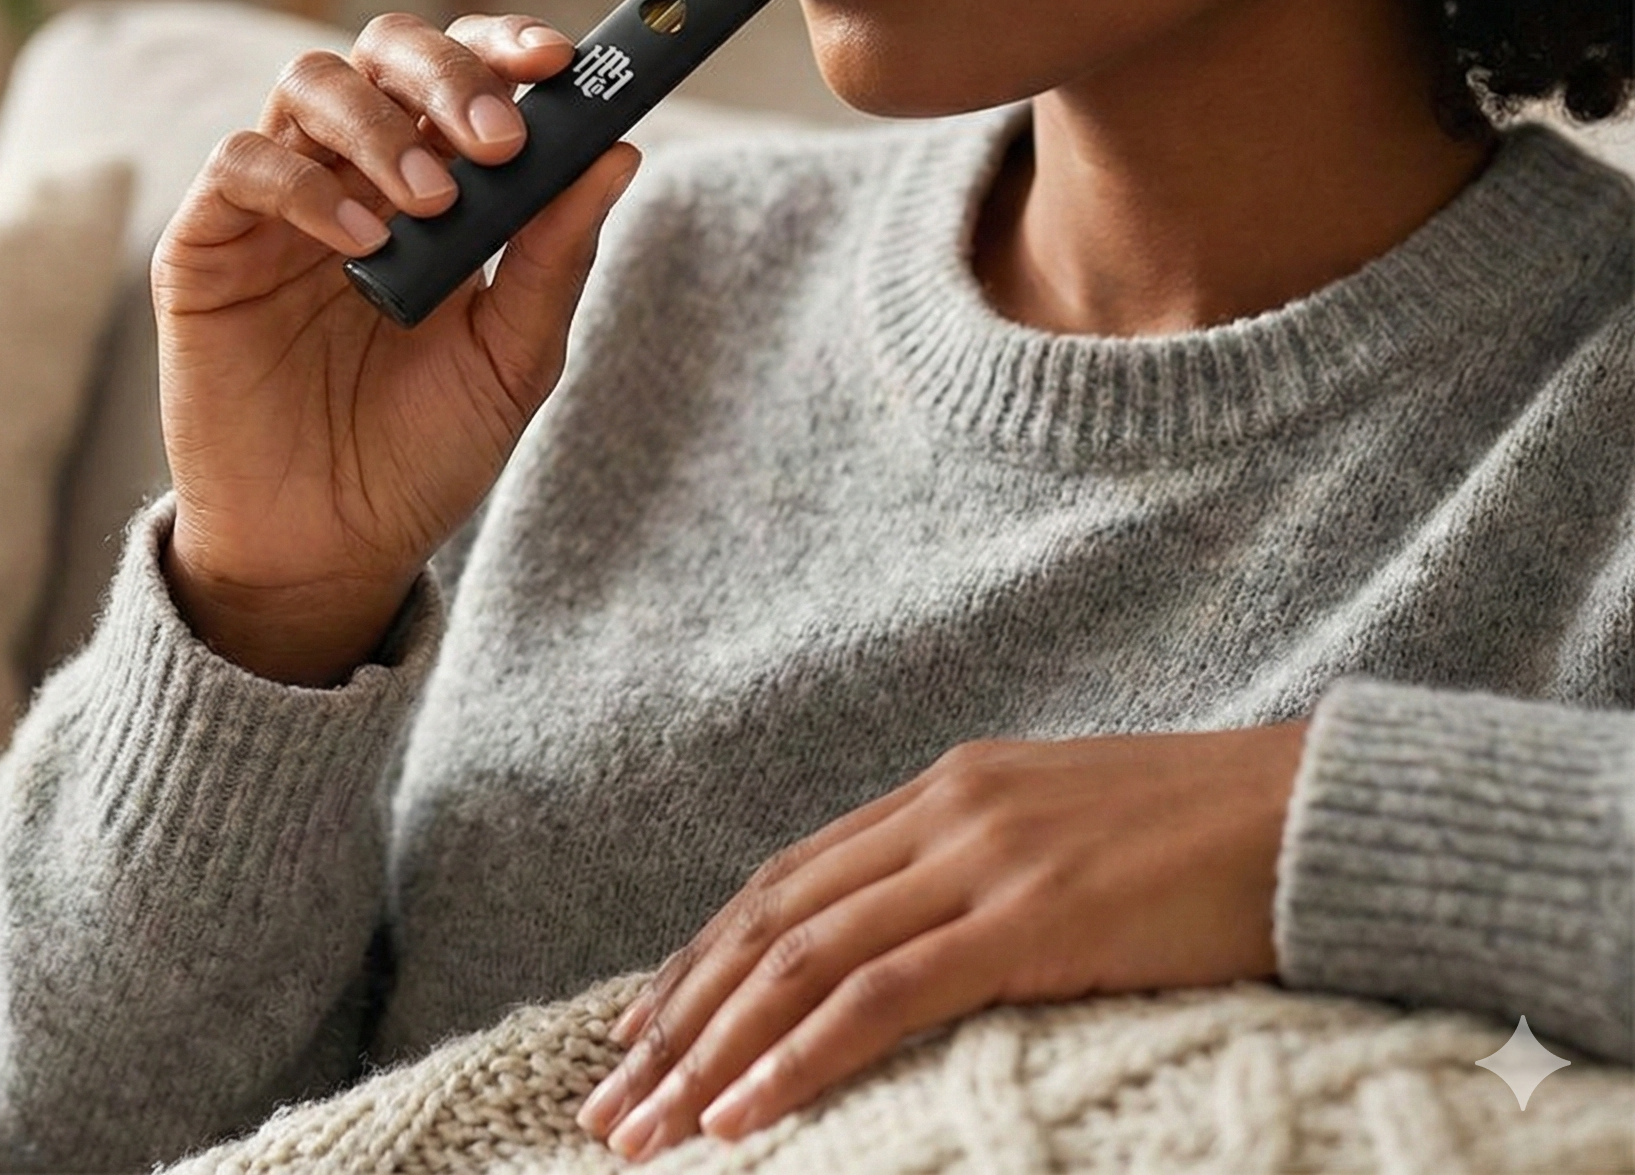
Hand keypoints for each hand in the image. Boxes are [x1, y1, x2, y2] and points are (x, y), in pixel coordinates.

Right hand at [152, 12, 639, 683]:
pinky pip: (241, 165)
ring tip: (432, 204)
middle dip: (448, 72)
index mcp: (434, 182)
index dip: (505, 46)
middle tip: (498, 137)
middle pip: (385, 51)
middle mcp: (354, 173)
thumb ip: (556, 255)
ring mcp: (278, 204)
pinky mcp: (206, 245)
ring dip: (383, 127)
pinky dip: (304, 185)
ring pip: (311, 84)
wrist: (331, 550)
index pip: (464, 71)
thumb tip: (621, 151)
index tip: (561, 63)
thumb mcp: (512, 357)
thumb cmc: (423, 451)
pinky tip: (361, 243)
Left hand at [577, 719, 1311, 1159]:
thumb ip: (979, 875)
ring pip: (803, 959)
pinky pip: (885, 994)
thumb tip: (918, 946)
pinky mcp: (1030, 916)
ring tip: (647, 1132)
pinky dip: (802, 1056)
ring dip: (713, 1052)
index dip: (702, 960)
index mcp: (942, 788)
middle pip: (769, 921)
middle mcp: (941, 810)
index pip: (784, 881)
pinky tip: (746, 1114)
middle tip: (608, 1106)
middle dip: (679, 1018)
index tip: (641, 1033)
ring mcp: (981, 857)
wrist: (1313, 812)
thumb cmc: (1201, 840)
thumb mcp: (1063, 839)